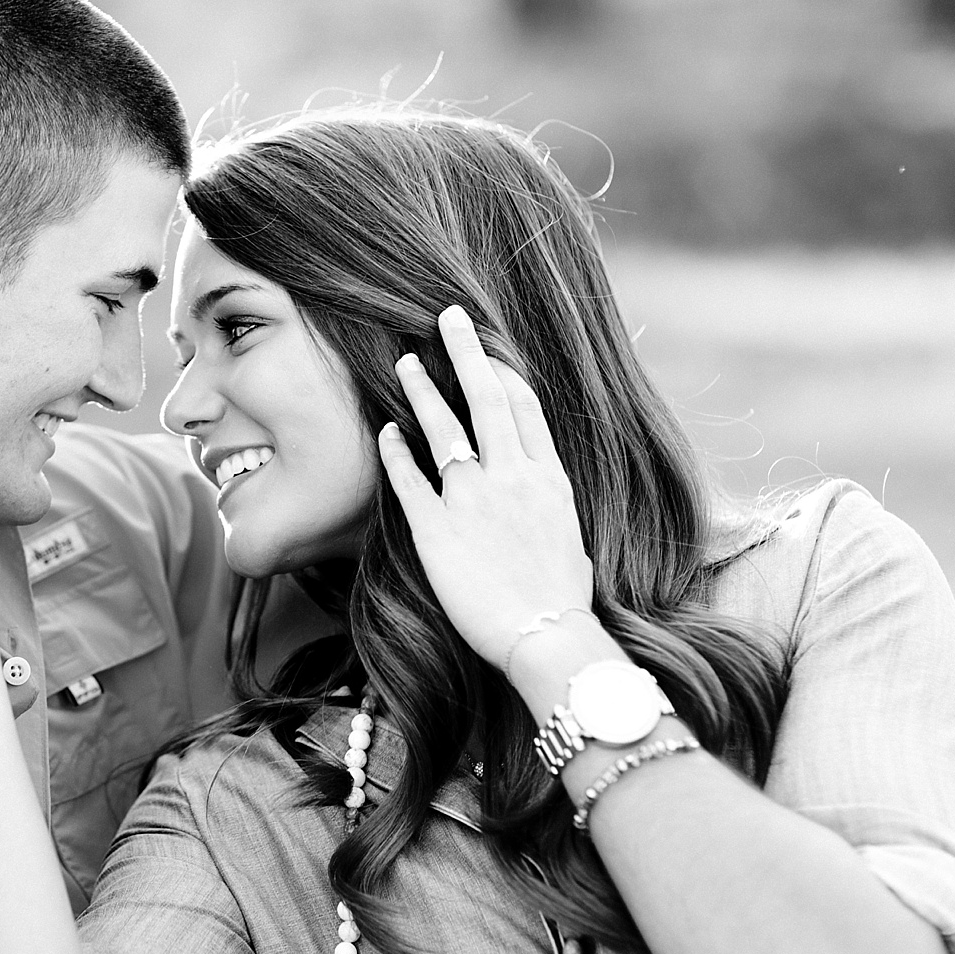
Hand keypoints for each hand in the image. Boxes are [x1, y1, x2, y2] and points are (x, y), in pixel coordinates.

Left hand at [376, 305, 593, 670]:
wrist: (546, 637)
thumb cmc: (562, 598)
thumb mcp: (569, 535)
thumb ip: (548, 504)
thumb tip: (538, 492)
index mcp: (548, 478)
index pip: (524, 407)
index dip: (502, 370)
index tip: (486, 348)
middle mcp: (511, 478)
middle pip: (487, 398)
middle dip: (465, 352)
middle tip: (446, 317)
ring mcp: (473, 501)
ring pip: (444, 429)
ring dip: (423, 390)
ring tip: (404, 361)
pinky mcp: (437, 530)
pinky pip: (410, 479)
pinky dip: (396, 450)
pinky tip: (385, 430)